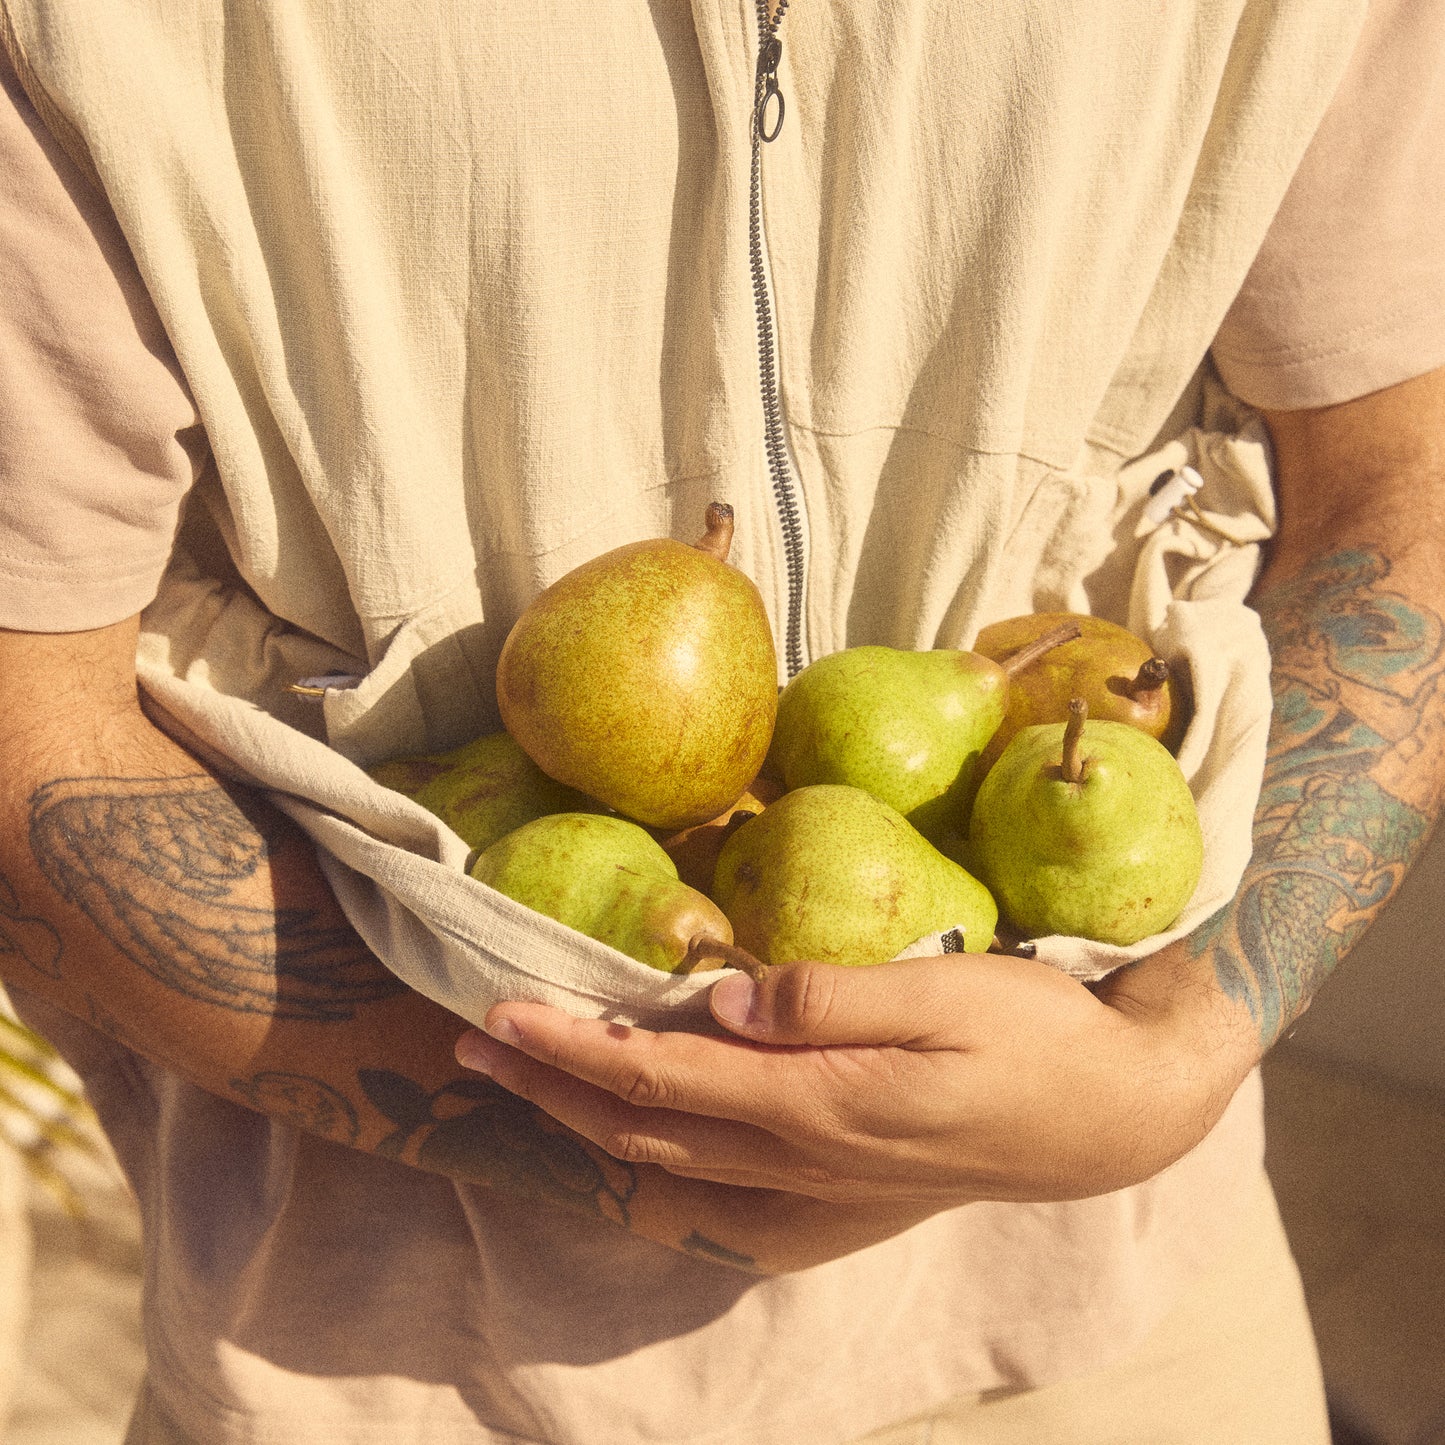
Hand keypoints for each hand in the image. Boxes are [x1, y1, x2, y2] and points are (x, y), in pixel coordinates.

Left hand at [455, 948, 1256, 1206]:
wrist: (1114, 1116)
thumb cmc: (1035, 1036)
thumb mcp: (946, 995)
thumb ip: (831, 1000)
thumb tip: (723, 1005)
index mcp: (820, 1105)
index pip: (660, 1079)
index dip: (571, 1049)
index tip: (499, 1012)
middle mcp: (805, 1166)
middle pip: (645, 1133)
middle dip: (550, 1091)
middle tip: (473, 1044)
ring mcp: (821, 1198)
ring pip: (671, 1178)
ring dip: (588, 1135)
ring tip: (529, 1091)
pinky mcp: (841, 1205)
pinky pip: (720, 1210)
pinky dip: (654, 1183)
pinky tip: (636, 1163)